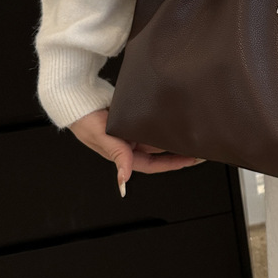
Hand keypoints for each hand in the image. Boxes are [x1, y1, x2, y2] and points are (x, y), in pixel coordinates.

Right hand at [68, 109, 201, 196]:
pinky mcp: (132, 116)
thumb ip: (117, 156)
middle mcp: (130, 143)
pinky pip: (151, 120)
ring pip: (157, 134)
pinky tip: (176, 114)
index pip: (154, 164)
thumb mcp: (103, 138)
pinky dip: (163, 119)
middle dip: (178, 149)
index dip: (174, 163)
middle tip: (200, 144)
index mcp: (124, 153)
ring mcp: (131, 130)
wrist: (77, 97)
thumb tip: (124, 181)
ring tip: (192, 129)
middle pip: (159, 149)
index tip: (193, 160)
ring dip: (172, 133)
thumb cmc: (84, 121)